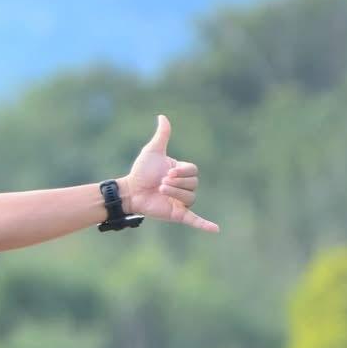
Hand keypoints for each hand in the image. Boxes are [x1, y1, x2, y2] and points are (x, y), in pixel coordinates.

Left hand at [123, 115, 216, 231]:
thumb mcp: (153, 151)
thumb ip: (162, 136)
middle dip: (177, 183)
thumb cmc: (141, 171)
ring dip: (176, 193)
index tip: (167, 171)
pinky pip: (195, 219)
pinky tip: (215, 230)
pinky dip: (205, 225)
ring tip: (161, 190)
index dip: (183, 171)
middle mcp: (184, 187)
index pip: (194, 171)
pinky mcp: (177, 214)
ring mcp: (181, 201)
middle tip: (161, 182)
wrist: (130, 191)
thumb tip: (162, 117)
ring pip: (191, 197)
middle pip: (194, 184)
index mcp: (182, 173)